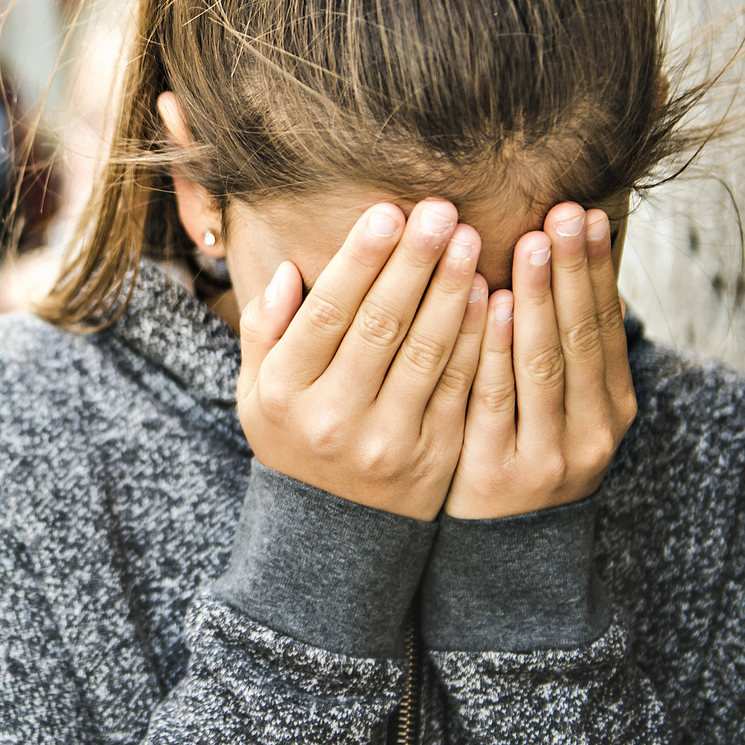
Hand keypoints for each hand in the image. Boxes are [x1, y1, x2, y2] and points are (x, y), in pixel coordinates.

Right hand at [236, 200, 487, 518]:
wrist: (332, 533)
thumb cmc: (293, 438)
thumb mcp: (256, 391)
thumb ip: (264, 330)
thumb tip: (286, 270)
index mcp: (283, 393)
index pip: (326, 313)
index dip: (360, 261)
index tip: (387, 212)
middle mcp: (334, 418)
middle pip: (380, 326)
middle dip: (414, 262)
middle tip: (440, 210)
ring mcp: (386, 441)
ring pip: (426, 353)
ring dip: (451, 290)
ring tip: (470, 239)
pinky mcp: (433, 458)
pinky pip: (459, 387)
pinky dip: (476, 338)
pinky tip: (489, 294)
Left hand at [447, 204, 635, 517]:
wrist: (502, 554)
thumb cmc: (527, 455)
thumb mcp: (563, 411)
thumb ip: (569, 350)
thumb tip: (586, 273)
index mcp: (612, 409)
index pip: (605, 327)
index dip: (597, 270)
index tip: (588, 214)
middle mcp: (591, 433)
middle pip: (580, 339)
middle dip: (573, 272)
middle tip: (564, 213)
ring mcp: (547, 456)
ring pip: (544, 365)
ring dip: (539, 300)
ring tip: (534, 243)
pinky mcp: (496, 474)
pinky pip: (495, 399)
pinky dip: (495, 349)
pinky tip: (490, 304)